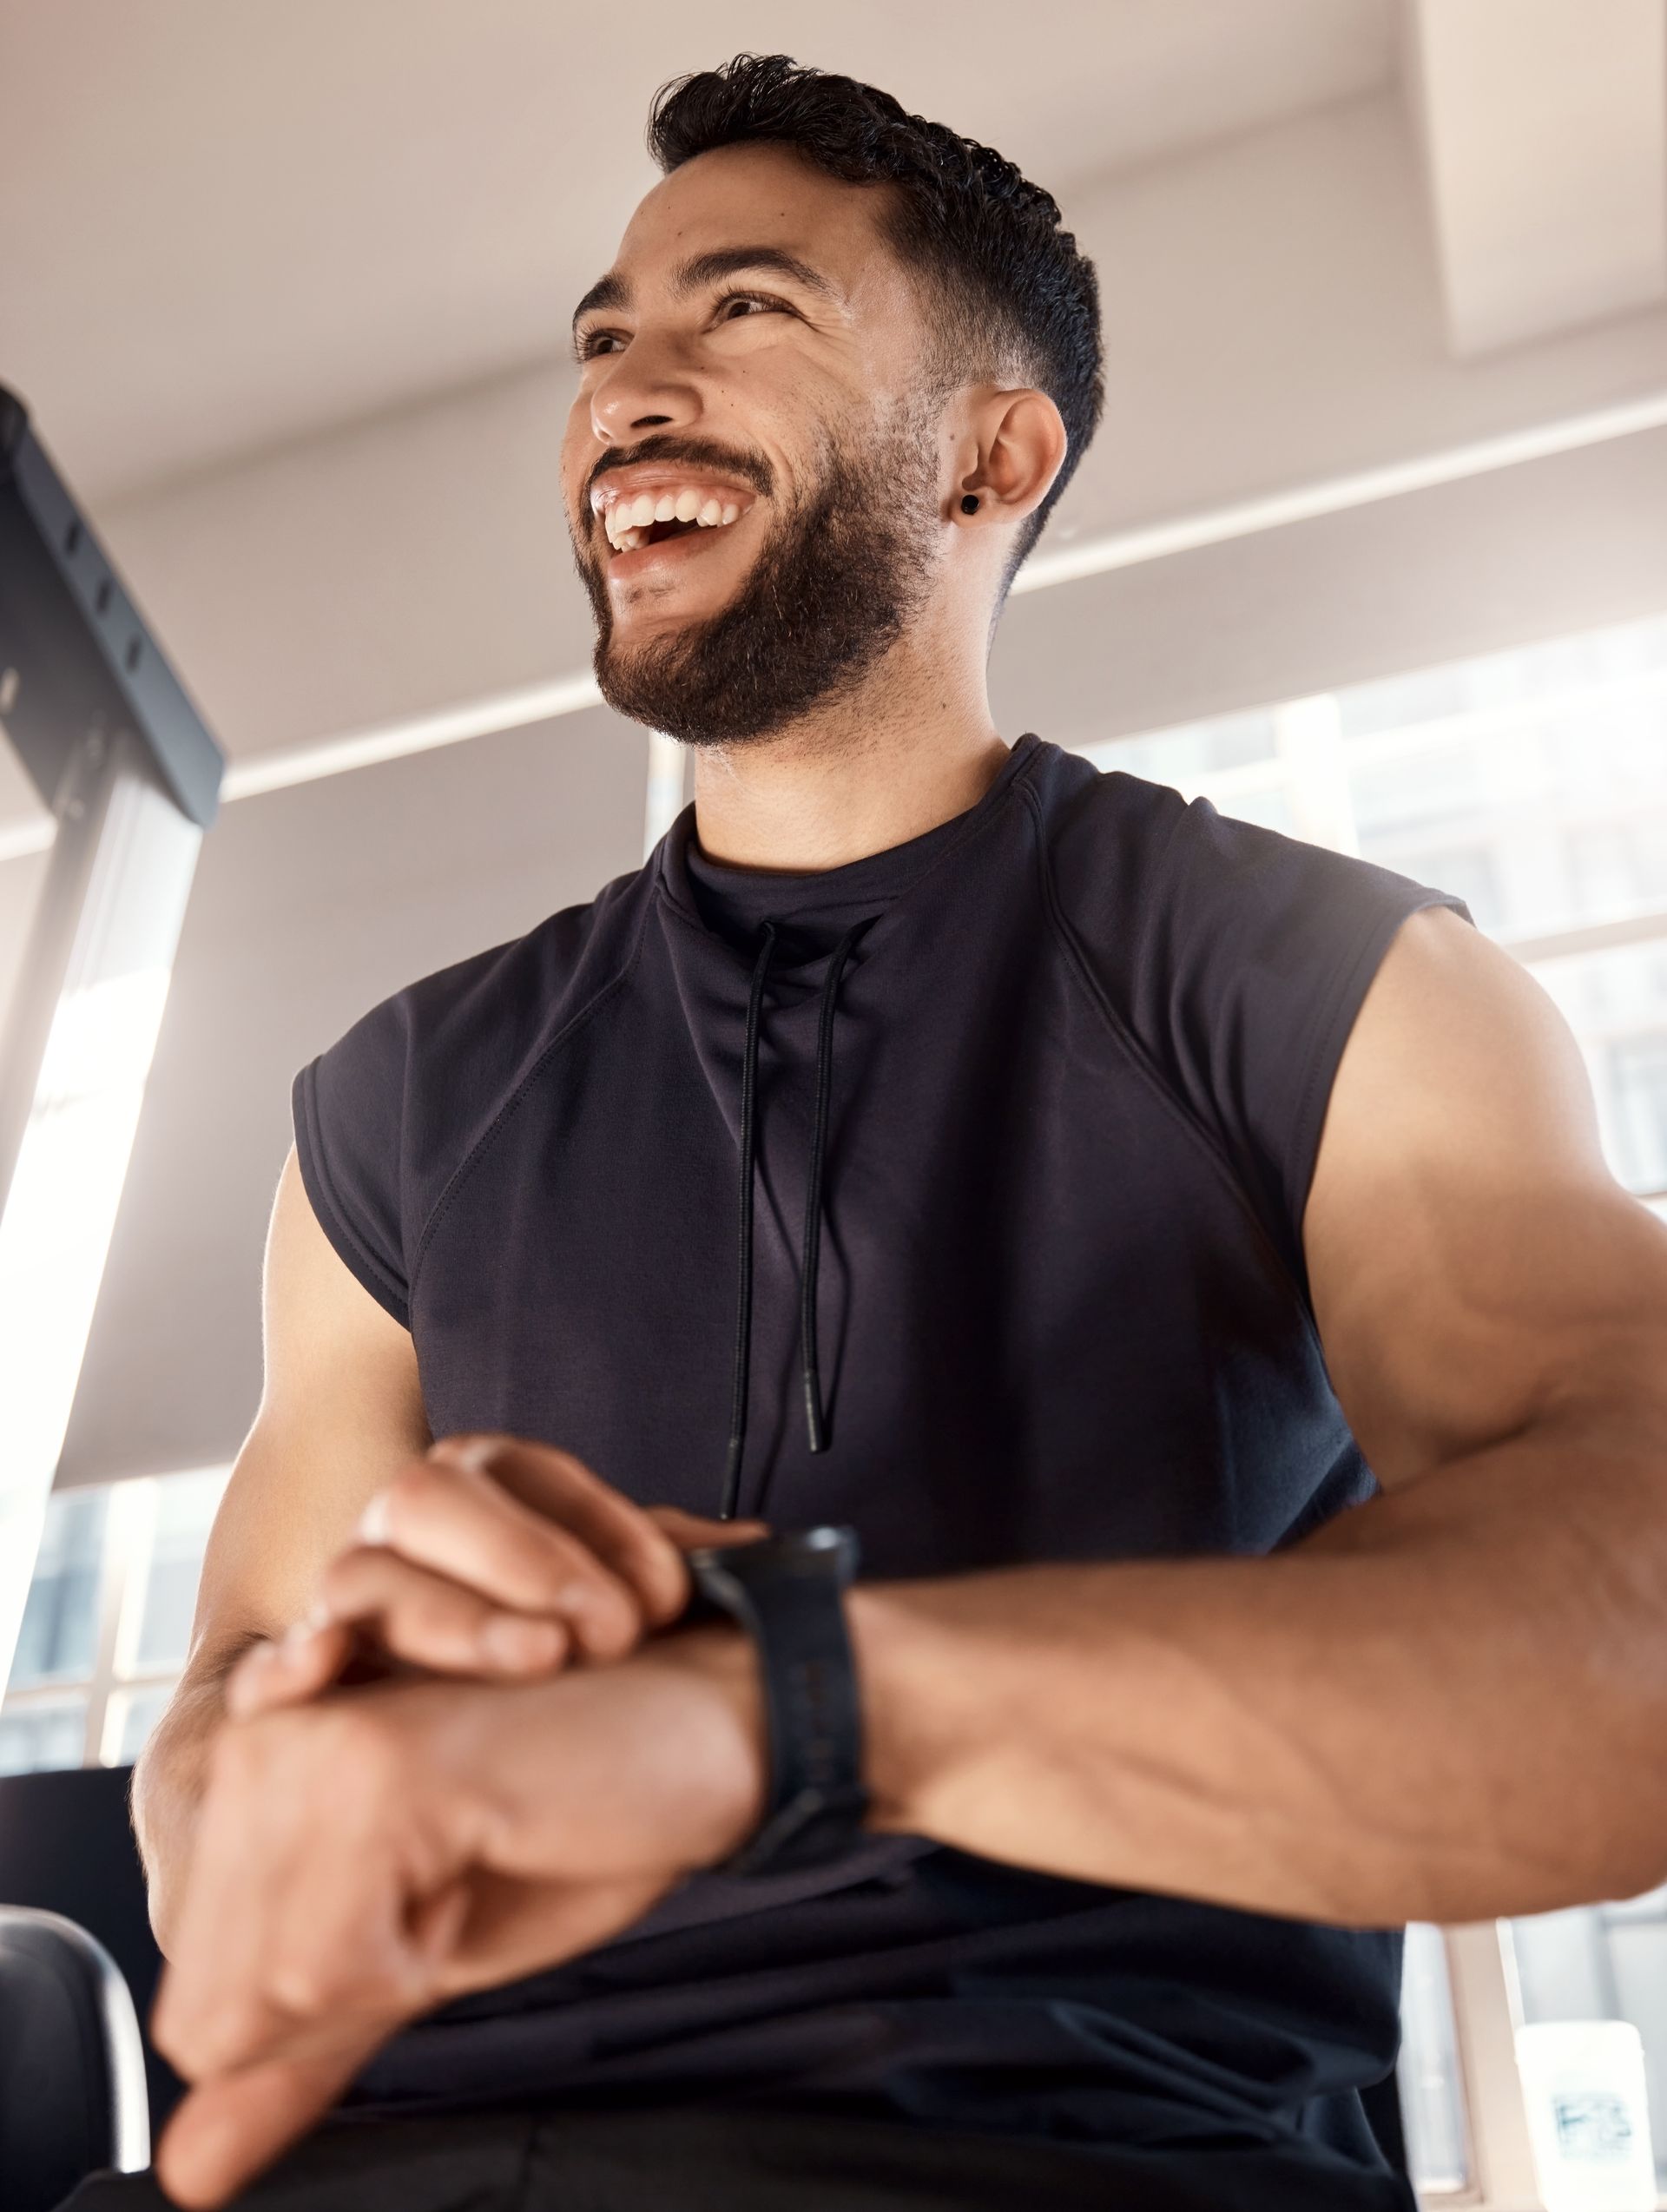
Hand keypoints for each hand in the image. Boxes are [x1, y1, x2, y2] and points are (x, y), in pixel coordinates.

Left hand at [154, 1630, 763, 2209]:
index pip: (204, 2008)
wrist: (704, 1737)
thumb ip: (306, 2050)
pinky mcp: (375, 1763)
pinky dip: (425, 1951)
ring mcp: (305, 1746)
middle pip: (224, 2007)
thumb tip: (187, 2174)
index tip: (427, 1902)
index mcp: (248, 1784)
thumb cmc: (578, 1823)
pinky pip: (334, 1959)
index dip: (337, 2003)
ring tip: (476, 1850)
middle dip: (361, 1988)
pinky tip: (492, 1841)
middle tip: (457, 1876)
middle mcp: (252, 1749)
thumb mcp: (424, 1958)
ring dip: (398, 1965)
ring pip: (275, 1988)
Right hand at [229, 1435, 763, 1717]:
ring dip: (451, 1615)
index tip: (669, 1596)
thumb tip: (761, 1545)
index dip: (599, 1525)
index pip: (524, 1474)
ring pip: (363, 1575)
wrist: (524, 1765)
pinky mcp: (309, 1694)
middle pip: (426, 1500)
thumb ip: (669, 1566)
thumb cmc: (586, 1671)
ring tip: (539, 1660)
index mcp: (485, 1489)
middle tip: (609, 1630)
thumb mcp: (628, 1609)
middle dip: (523, 1560)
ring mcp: (349, 1607)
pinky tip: (316, 1669)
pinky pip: (268, 1671)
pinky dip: (284, 1669)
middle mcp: (405, 1534)